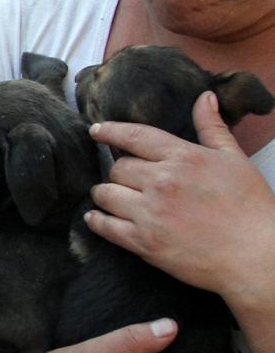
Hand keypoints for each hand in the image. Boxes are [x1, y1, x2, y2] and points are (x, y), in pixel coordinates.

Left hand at [86, 91, 274, 299]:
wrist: (257, 255)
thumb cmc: (251, 207)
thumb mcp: (235, 159)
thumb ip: (212, 127)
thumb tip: (205, 97)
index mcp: (184, 158)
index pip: (135, 137)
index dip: (111, 131)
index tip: (96, 131)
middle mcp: (162, 181)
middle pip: (117, 167)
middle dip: (118, 171)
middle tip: (124, 178)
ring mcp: (151, 212)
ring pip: (106, 194)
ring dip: (104, 194)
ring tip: (110, 196)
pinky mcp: (144, 242)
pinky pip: (105, 226)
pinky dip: (96, 221)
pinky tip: (96, 218)